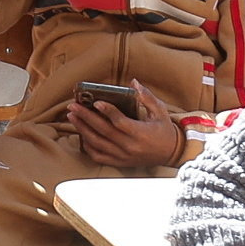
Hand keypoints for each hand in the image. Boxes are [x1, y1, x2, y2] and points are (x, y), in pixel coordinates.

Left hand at [71, 84, 189, 170]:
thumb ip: (146, 97)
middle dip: (86, 117)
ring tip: (72, 116)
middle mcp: (130, 146)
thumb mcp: (160, 112)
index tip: (96, 102)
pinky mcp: (119, 162)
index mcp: (141, 133)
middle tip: (73, 106)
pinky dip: (87, 145)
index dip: (107, 112)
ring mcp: (123, 156)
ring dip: (82, 129)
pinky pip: (98, 156)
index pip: (120, 122)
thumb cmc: (165, 131)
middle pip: (103, 131)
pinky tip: (81, 134)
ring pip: (97, 143)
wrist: (172, 154)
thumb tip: (134, 82)